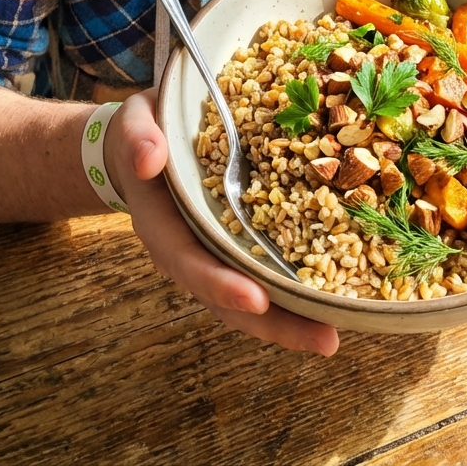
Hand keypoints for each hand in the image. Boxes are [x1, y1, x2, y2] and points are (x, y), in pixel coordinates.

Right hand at [104, 90, 338, 355]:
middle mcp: (190, 252)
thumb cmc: (142, 132)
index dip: (221, 285)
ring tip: (333, 337)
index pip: (190, 264)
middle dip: (273, 324)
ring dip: (290, 321)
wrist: (144, 142)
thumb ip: (138, 140)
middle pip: (228, 301)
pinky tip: (333, 299)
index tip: (258, 300)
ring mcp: (215, 254)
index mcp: (162, 227)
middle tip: (324, 340)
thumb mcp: (134, 124)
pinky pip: (264, 274)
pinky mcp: (237, 245)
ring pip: (251, 299)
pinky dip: (294, 294)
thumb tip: (149, 159)